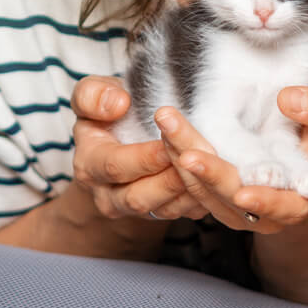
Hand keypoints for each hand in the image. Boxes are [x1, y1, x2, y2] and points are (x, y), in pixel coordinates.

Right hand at [70, 76, 205, 222]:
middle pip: (139, 197)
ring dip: (190, 192)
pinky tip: (218, 181)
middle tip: (196, 160)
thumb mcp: (91, 94)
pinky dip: (202, 199)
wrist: (120, 136)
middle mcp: (108, 195)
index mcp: (89, 165)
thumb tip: (117, 104)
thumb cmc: (108, 111)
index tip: (168, 143)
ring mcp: (135, 210)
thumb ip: (93, 94)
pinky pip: (183, 213)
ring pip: (164, 210)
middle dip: (170, 180)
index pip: (115, 166)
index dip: (143, 157)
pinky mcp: (161, 213)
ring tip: (212, 170)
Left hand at [156, 86, 307, 234]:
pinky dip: (178, 159)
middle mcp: (272, 210)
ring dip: (184, 161)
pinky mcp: (219, 198)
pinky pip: (193, 186)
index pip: (286, 205)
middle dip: (210, 174)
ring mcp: (242, 208)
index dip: (267, 201)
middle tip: (185, 148)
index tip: (245, 192)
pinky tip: (167, 130)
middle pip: (235, 199)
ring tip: (168, 124)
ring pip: (207, 194)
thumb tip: (290, 101)